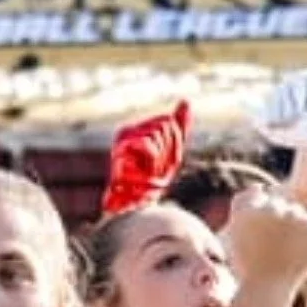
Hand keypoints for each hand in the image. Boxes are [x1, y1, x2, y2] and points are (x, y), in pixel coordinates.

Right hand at [102, 101, 192, 215]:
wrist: (136, 205)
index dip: (175, 144)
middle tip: (156, 169)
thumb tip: (186, 100)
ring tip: (148, 172)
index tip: (164, 162)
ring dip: (160, 158)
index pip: (170, 121)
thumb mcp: (172, 152)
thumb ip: (179, 126)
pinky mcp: (121, 147)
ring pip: (159, 133)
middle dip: (169, 150)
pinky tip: (143, 171)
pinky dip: (153, 160)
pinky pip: (148, 144)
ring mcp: (124, 137)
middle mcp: (130, 130)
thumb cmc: (152, 181)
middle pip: (166, 125)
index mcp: (141, 129)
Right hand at [223, 186, 306, 291]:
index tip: (260, 231)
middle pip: (276, 201)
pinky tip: (296, 248)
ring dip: (293, 224)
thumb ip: (245, 209)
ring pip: (294, 209)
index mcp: (244, 208)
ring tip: (284, 248)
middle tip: (274, 245)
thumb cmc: (247, 267)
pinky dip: (306, 231)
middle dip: (277, 218)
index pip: (255, 193)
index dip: (258, 211)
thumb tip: (259, 186)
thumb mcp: (236, 236)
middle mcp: (266, 207)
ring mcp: (289, 214)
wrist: (267, 289)